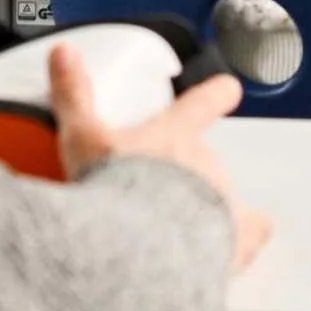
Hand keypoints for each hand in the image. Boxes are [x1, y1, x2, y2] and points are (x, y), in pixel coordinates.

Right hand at [49, 44, 270, 272]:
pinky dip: (236, 245)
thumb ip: (74, 95)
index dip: (215, 95)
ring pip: (221, 199)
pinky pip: (247, 240)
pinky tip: (220, 256)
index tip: (228, 88)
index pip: (202, 104)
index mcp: (174, 135)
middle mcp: (206, 165)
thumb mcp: (83, 138)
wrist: (137, 251)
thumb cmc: (114, 192)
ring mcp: (223, 204)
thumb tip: (63, 54)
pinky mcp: (233, 244)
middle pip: (202, 161)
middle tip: (152, 194)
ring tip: (168, 235)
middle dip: (182, 176)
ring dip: (202, 211)